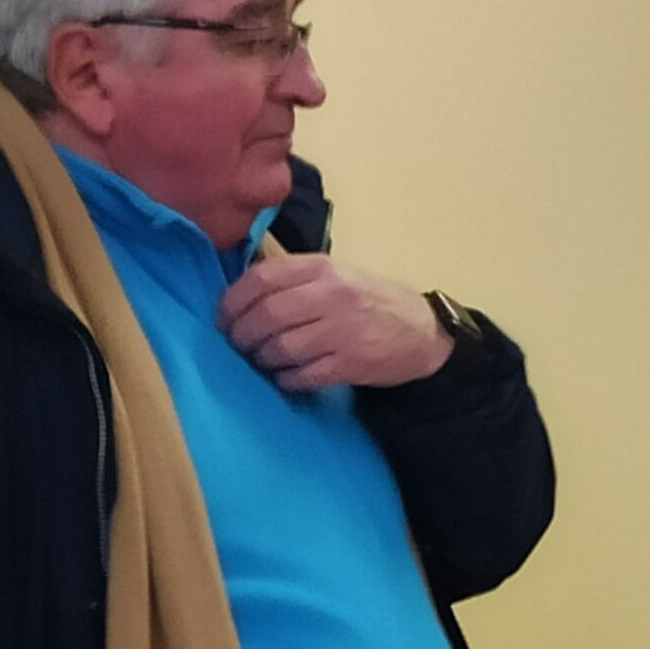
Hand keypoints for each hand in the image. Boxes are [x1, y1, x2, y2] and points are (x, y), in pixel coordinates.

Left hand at [217, 256, 450, 393]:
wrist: (424, 333)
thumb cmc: (372, 302)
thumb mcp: (338, 275)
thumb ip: (296, 279)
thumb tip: (242, 294)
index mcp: (323, 268)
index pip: (261, 278)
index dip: (233, 301)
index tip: (225, 318)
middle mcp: (332, 295)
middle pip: (266, 315)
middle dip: (242, 335)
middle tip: (240, 345)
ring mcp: (343, 331)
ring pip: (281, 348)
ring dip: (263, 360)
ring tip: (264, 361)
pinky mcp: (352, 363)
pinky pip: (303, 376)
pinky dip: (287, 380)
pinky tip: (289, 377)